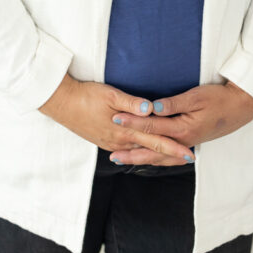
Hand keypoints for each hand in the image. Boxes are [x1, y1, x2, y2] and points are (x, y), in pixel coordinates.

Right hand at [38, 73, 194, 162]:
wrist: (62, 103)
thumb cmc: (86, 95)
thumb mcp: (109, 94)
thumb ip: (131, 103)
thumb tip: (150, 109)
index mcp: (124, 130)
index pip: (155, 140)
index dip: (173, 146)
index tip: (190, 152)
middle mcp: (120, 141)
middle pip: (150, 150)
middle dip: (171, 154)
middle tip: (190, 158)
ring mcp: (111, 143)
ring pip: (140, 152)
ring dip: (157, 154)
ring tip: (173, 156)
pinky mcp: (105, 141)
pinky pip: (128, 150)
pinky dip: (141, 153)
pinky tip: (145, 153)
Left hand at [108, 81, 252, 166]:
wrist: (240, 107)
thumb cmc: (218, 98)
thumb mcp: (196, 96)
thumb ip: (173, 103)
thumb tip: (153, 107)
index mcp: (182, 129)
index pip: (151, 126)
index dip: (132, 122)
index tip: (115, 119)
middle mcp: (183, 141)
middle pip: (152, 149)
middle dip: (131, 152)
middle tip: (112, 156)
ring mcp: (187, 145)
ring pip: (160, 157)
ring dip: (142, 159)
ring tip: (125, 161)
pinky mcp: (191, 143)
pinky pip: (170, 157)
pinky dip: (157, 160)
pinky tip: (150, 160)